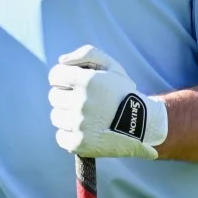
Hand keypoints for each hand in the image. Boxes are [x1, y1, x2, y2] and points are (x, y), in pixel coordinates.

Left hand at [48, 45, 168, 159]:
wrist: (143, 124)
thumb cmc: (123, 93)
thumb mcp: (112, 65)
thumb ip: (87, 54)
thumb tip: (62, 60)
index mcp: (87, 81)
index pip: (55, 75)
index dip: (62, 78)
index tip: (71, 84)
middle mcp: (81, 102)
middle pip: (54, 96)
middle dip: (65, 96)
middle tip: (82, 101)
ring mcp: (79, 124)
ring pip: (56, 116)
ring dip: (66, 115)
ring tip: (84, 116)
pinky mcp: (79, 143)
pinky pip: (60, 136)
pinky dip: (68, 135)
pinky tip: (83, 131)